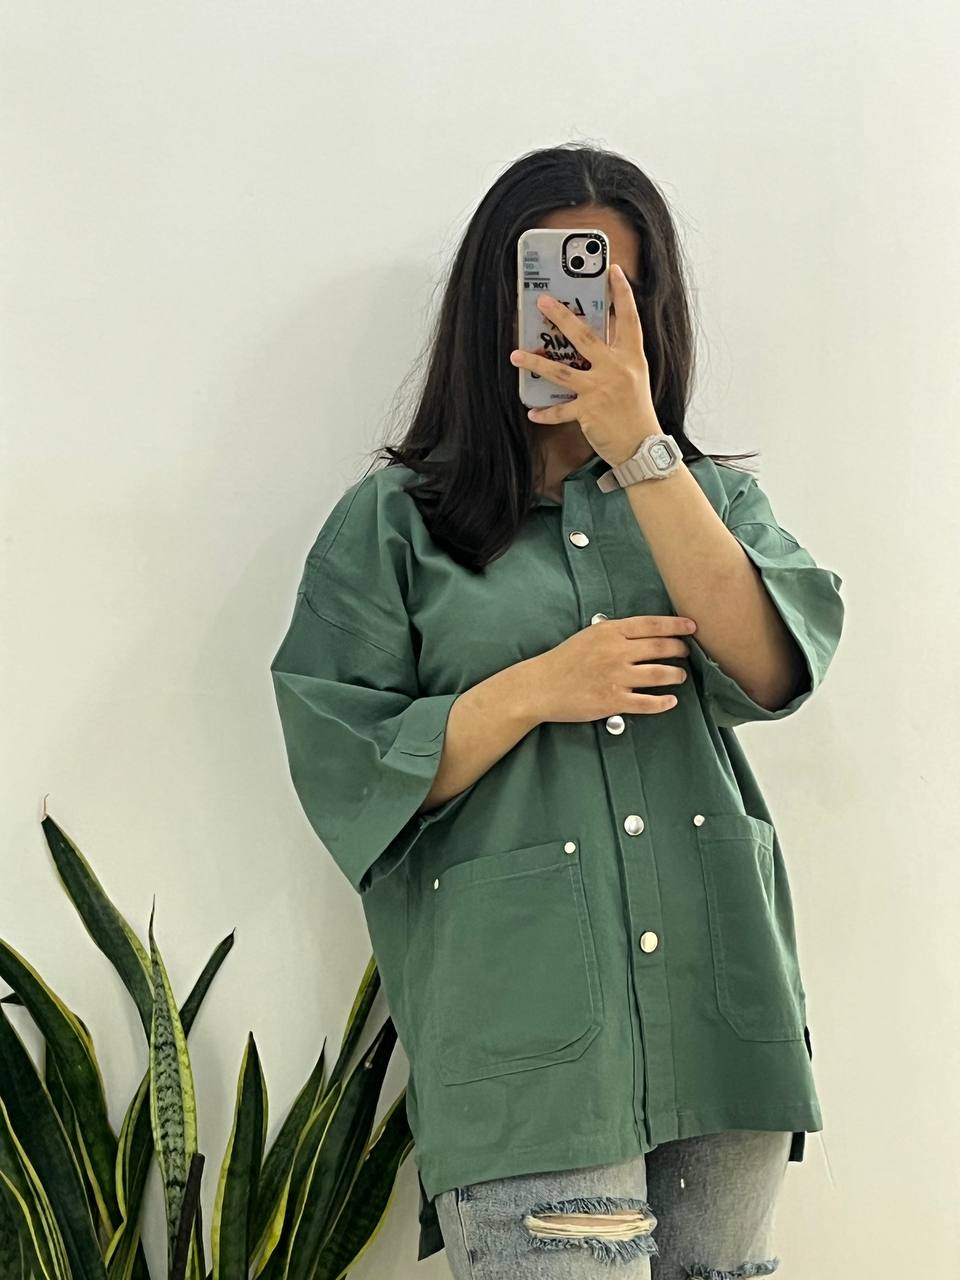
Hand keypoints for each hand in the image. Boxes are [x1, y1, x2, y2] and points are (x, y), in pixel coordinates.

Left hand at [508, 262, 661, 465]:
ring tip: (515, 354)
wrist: (642, 445)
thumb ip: (617, 355)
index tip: (613, 270)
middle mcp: (616, 368)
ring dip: (535, 362)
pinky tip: (531, 411)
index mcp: (631, 357)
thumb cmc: (636, 410)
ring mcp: (600, 389)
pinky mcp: (588, 411)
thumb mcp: (634, 376)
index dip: (622, 293)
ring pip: (561, 371)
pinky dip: (545, 412)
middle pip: (583, 336)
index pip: (628, 318)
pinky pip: (560, 410)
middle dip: (560, 316)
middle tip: (541, 301)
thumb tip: (596, 335)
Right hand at [527, 614, 696, 724]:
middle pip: (661, 647)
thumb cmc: (563, 660)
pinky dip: (663, 702)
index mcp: (610, 631)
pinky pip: (648, 702)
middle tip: (686, 652)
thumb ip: (616, 633)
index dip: (676, 625)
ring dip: (676, 674)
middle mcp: (616, 652)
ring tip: (680, 675)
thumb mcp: (589, 635)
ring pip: (660, 674)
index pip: (652, 625)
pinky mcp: (614, 701)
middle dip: (679, 649)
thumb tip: (643, 634)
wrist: (541, 686)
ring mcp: (616, 677)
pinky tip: (671, 700)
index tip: (692, 627)